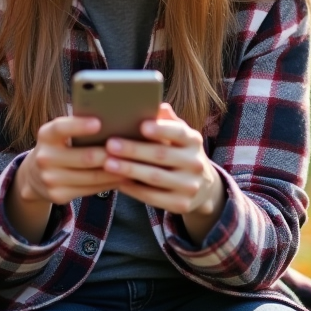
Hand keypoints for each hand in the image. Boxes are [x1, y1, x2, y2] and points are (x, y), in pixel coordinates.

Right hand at [18, 116, 125, 205]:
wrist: (34, 175)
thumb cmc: (58, 147)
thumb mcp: (60, 134)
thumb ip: (78, 126)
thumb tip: (112, 119)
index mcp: (46, 135)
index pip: (61, 128)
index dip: (80, 126)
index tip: (99, 123)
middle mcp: (45, 158)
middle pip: (85, 157)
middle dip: (111, 154)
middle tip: (131, 149)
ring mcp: (50, 179)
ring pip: (92, 176)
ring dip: (116, 171)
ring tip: (133, 164)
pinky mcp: (58, 196)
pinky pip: (91, 190)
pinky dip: (109, 183)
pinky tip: (122, 177)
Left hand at [101, 103, 226, 240]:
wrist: (203, 186)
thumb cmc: (179, 153)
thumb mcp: (178, 136)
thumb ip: (166, 121)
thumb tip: (157, 105)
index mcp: (193, 141)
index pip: (179, 132)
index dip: (161, 129)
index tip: (142, 126)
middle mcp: (195, 163)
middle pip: (161, 155)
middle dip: (134, 150)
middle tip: (110, 144)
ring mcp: (189, 186)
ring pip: (155, 177)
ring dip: (129, 170)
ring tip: (107, 163)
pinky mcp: (181, 205)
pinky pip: (153, 197)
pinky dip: (133, 189)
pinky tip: (117, 181)